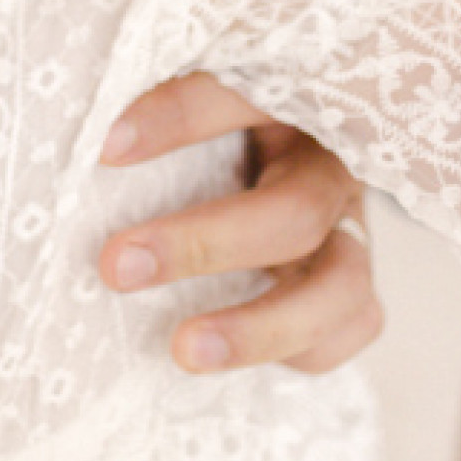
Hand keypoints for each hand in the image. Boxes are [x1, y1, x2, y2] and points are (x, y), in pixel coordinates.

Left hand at [98, 74, 382, 375]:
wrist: (299, 159)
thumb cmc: (233, 128)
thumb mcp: (205, 101)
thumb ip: (169, 106)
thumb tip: (104, 138)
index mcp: (295, 106)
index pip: (239, 100)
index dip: (179, 119)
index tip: (108, 149)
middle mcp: (333, 170)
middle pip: (294, 212)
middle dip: (204, 245)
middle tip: (118, 266)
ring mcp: (354, 233)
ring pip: (342, 286)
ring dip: (261, 327)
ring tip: (183, 350)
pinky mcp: (356, 288)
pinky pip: (352, 326)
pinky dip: (302, 350)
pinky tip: (231, 360)